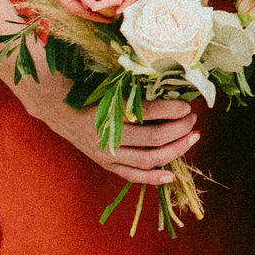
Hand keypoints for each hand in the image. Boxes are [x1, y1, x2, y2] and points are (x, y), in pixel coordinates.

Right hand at [14, 72, 199, 185]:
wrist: (60, 110)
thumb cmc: (91, 91)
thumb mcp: (110, 82)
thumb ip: (135, 83)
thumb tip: (170, 76)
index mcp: (108, 111)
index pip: (147, 113)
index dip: (171, 110)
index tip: (187, 104)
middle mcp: (108, 136)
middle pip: (153, 138)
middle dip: (180, 128)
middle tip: (193, 118)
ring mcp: (107, 154)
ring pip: (148, 159)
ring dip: (176, 149)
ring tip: (193, 136)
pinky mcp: (107, 165)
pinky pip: (133, 176)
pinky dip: (153, 178)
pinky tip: (172, 175)